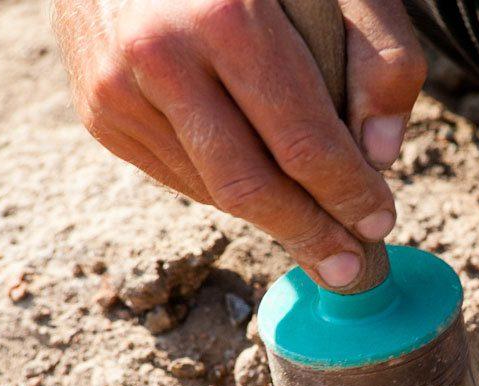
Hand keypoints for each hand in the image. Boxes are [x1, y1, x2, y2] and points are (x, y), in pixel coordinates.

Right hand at [51, 0, 425, 286]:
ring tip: (315, 222)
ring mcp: (117, 87)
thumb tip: (381, 154)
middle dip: (308, 234)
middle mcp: (159, 54)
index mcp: (227, 16)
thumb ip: (380, 52)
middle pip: (248, 185)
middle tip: (347, 267)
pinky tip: (257, 174)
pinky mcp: (97, 108)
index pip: (302, 142)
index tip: (380, 221)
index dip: (348, 194)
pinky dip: (225, 187)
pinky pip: (177, 174)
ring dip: (270, 215)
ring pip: (211, 189)